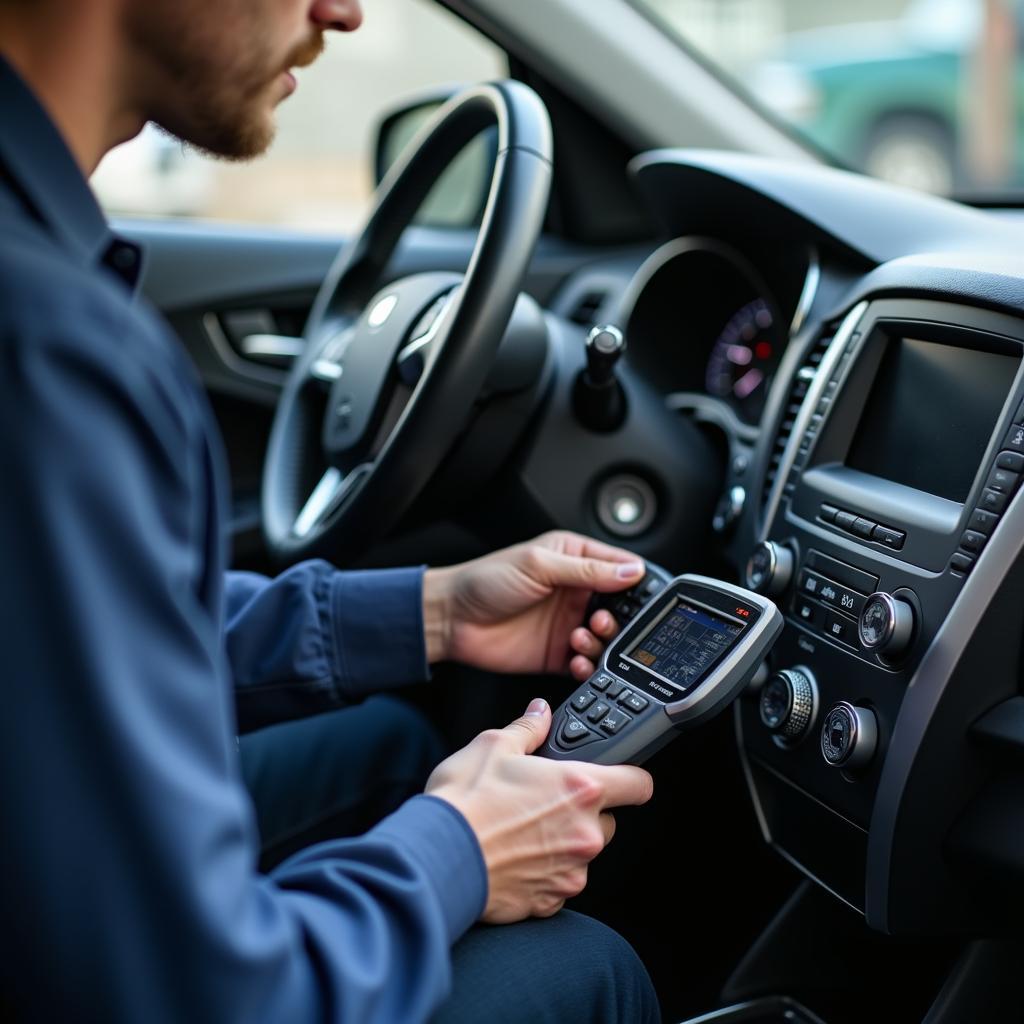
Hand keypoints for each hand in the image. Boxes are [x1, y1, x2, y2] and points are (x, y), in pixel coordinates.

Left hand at [422, 530, 643, 677]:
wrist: (451, 618)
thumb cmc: (485, 581)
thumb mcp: (539, 565)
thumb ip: (587, 570)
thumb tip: (630, 571)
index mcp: (574, 559)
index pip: (620, 567)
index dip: (635, 582)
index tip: (642, 599)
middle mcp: (575, 591)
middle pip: (620, 607)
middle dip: (621, 619)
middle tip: (603, 621)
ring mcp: (567, 622)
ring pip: (606, 637)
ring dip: (602, 641)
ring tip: (581, 636)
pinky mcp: (558, 652)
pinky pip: (586, 662)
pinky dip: (588, 664)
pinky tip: (577, 659)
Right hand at [426, 698, 653, 921]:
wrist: (437, 858)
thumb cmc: (464, 802)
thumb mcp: (493, 746)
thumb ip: (527, 728)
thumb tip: (540, 713)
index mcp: (580, 788)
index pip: (639, 784)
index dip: (630, 778)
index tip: (619, 777)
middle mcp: (585, 833)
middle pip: (608, 820)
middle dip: (584, 811)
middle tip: (546, 801)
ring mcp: (571, 871)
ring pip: (583, 853)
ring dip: (563, 842)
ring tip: (522, 830)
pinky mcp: (551, 902)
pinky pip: (559, 882)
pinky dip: (544, 871)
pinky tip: (515, 856)